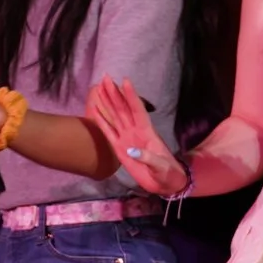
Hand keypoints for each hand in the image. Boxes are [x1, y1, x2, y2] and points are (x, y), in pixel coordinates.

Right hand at [87, 77, 187, 197]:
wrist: (165, 184)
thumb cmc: (167, 174)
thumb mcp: (162, 168)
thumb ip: (149, 158)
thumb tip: (131, 151)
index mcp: (147, 132)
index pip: (138, 110)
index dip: (131, 96)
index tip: (125, 81)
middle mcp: (135, 131)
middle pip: (123, 109)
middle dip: (115, 93)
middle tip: (105, 78)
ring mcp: (127, 138)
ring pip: (115, 116)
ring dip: (107, 102)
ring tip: (98, 88)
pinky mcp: (119, 149)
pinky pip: (108, 132)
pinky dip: (101, 121)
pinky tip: (94, 110)